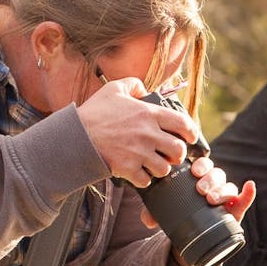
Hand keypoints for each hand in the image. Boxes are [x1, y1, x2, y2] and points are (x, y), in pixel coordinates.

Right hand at [76, 77, 198, 187]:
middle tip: (170, 155)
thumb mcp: (113, 89)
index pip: (183, 123)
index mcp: (148, 114)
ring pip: (165, 168)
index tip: (190, 138)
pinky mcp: (129, 168)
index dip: (191, 132)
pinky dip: (144, 180)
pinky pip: (146, 181)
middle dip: (177, 155)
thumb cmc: (94, 112)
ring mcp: (139, 152)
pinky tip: (139, 174)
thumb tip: (145, 90)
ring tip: (153, 166)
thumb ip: (133, 85)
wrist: (75, 135)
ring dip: (161, 169)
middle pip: (179, 150)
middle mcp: (148, 134)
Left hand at [140, 156, 256, 229]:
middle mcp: (213, 184)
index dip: (201, 165)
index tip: (194, 172)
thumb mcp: (166, 214)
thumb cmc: (181, 217)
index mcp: (197, 179)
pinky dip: (249, 193)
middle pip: (216, 173)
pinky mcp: (236, 209)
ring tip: (211, 199)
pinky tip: (249, 187)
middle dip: (209, 179)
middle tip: (200, 189)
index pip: (202, 165)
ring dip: (222, 189)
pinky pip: (244, 199)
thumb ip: (156, 214)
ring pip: (228, 186)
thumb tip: (147, 220)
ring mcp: (225, 197)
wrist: (195, 238)